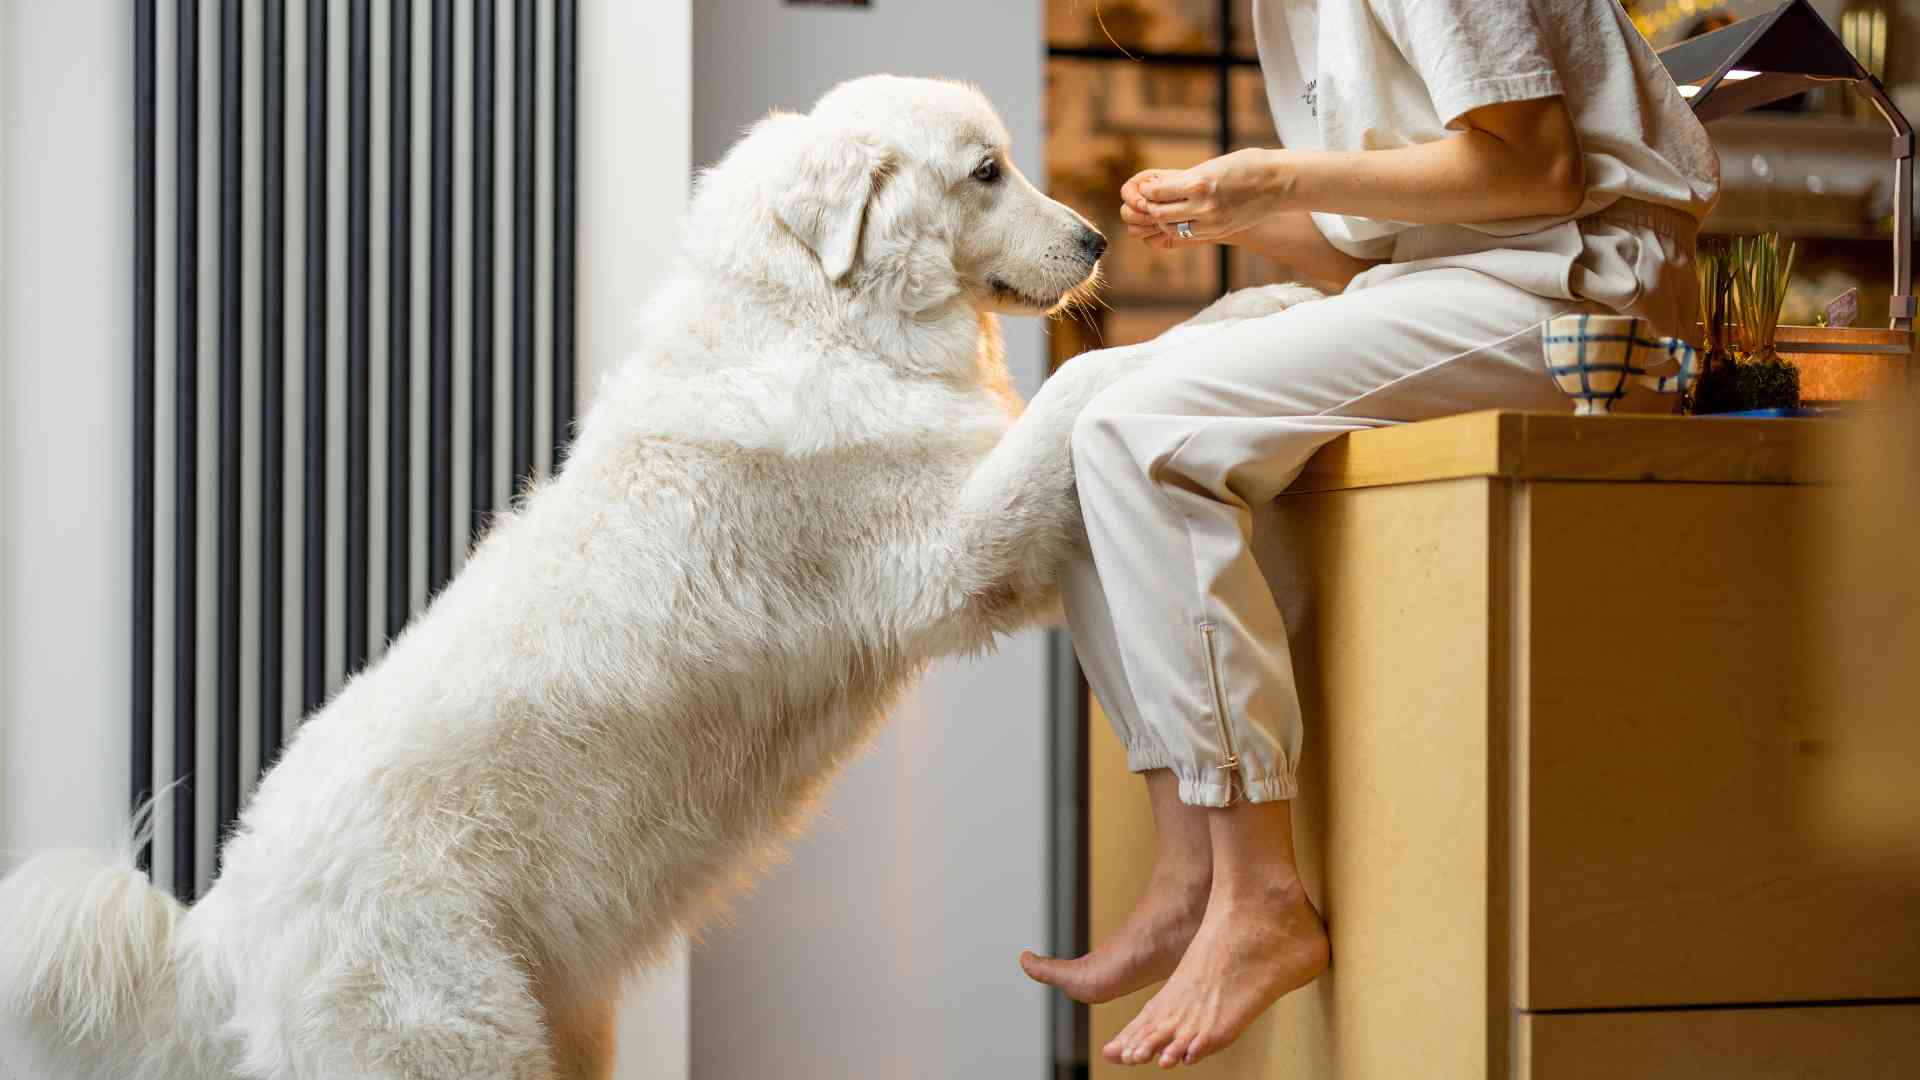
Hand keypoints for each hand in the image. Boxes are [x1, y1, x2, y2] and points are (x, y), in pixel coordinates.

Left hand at [1119, 150, 1290, 245]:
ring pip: (1172, 228)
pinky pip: (1189, 234)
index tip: (1145, 186)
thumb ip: (1186, 178)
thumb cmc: (1247, 165)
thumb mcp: (1212, 165)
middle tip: (1148, 201)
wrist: (1279, 183)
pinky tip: (1181, 218)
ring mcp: (1212, 222)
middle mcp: (1203, 206)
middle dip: (1150, 207)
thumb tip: (1159, 187)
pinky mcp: (1219, 232)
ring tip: (1163, 209)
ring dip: (1163, 220)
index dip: (1147, 190)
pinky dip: (1179, 227)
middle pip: (1160, 213)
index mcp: (1199, 183)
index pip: (1157, 192)